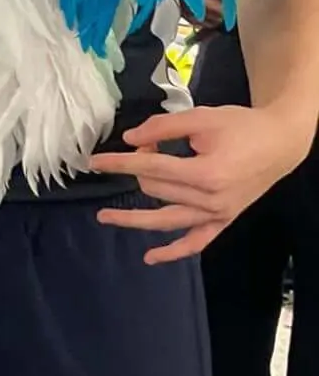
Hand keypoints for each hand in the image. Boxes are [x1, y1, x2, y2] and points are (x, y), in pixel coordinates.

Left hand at [87, 103, 314, 262]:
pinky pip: (195, 243)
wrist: (279, 143)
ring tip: (105, 217)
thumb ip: (163, 127)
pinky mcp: (223, 221)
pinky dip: (173, 252)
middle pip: (156, 189)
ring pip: (165, 220)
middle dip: (141, 167)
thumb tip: (129, 139)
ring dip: (133, 220)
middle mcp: (210, 200)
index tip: (94, 161)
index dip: (119, 162)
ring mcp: (217, 215)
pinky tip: (150, 258)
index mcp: (205, 173)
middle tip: (148, 145)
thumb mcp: (201, 117)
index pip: (150, 168)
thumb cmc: (241, 126)